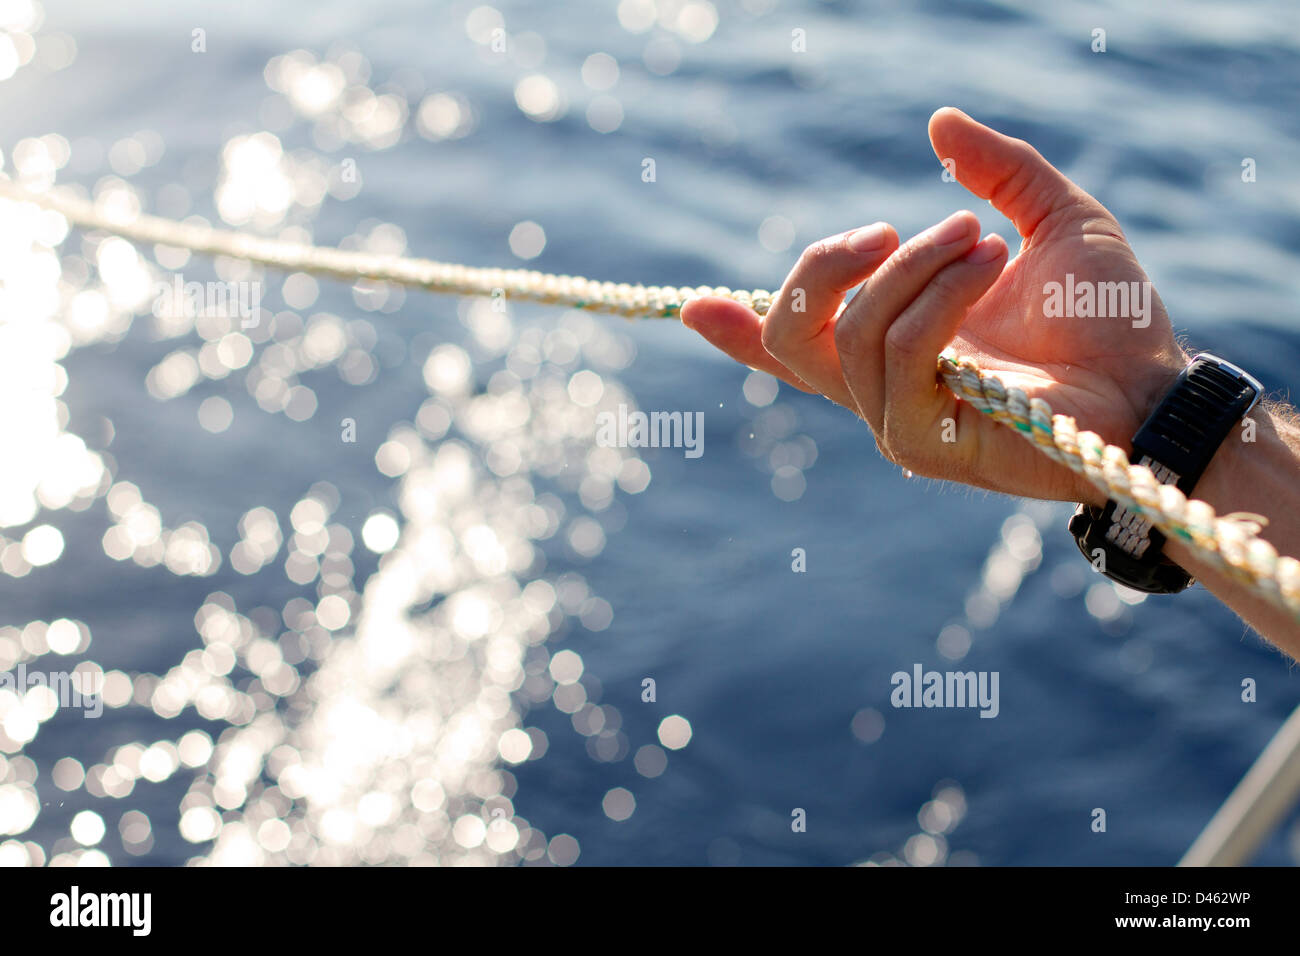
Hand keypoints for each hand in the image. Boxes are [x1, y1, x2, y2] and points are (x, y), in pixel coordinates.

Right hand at [680, 107, 1188, 505]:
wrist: (1157, 385)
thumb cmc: (1108, 316)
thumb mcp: (1054, 219)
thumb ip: (996, 173)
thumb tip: (939, 124)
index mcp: (895, 346)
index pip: (796, 346)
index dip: (737, 332)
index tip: (691, 306)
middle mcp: (883, 389)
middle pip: (792, 334)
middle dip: (824, 264)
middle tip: (892, 225)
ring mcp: (899, 423)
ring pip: (854, 335)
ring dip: (915, 270)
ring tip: (982, 239)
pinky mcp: (926, 446)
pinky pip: (899, 361)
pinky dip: (939, 302)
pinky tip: (989, 267)